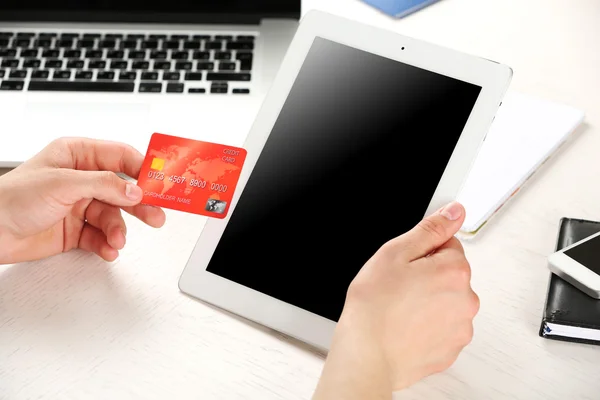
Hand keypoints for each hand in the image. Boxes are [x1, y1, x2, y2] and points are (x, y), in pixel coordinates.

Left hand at [0, 137, 165, 263]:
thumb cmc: (11, 198)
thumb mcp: (62, 184)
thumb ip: (103, 185)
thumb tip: (134, 190)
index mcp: (77, 155)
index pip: (120, 157)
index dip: (142, 168)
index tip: (161, 181)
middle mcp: (81, 179)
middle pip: (123, 189)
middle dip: (140, 204)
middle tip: (156, 215)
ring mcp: (80, 205)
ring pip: (114, 216)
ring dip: (118, 230)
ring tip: (117, 240)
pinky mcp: (76, 229)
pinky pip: (101, 236)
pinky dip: (106, 244)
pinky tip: (107, 249)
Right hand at [313, 202, 478, 398]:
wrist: (367, 354)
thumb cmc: (375, 306)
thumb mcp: (396, 253)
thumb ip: (430, 229)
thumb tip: (455, 212)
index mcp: (454, 270)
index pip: (448, 246)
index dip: (422, 253)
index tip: (405, 266)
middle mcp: (466, 300)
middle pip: (450, 275)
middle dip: (428, 277)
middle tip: (399, 287)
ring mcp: (460, 328)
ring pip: (446, 302)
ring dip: (429, 302)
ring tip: (400, 309)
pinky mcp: (451, 349)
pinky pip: (442, 328)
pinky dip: (427, 326)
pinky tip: (406, 327)